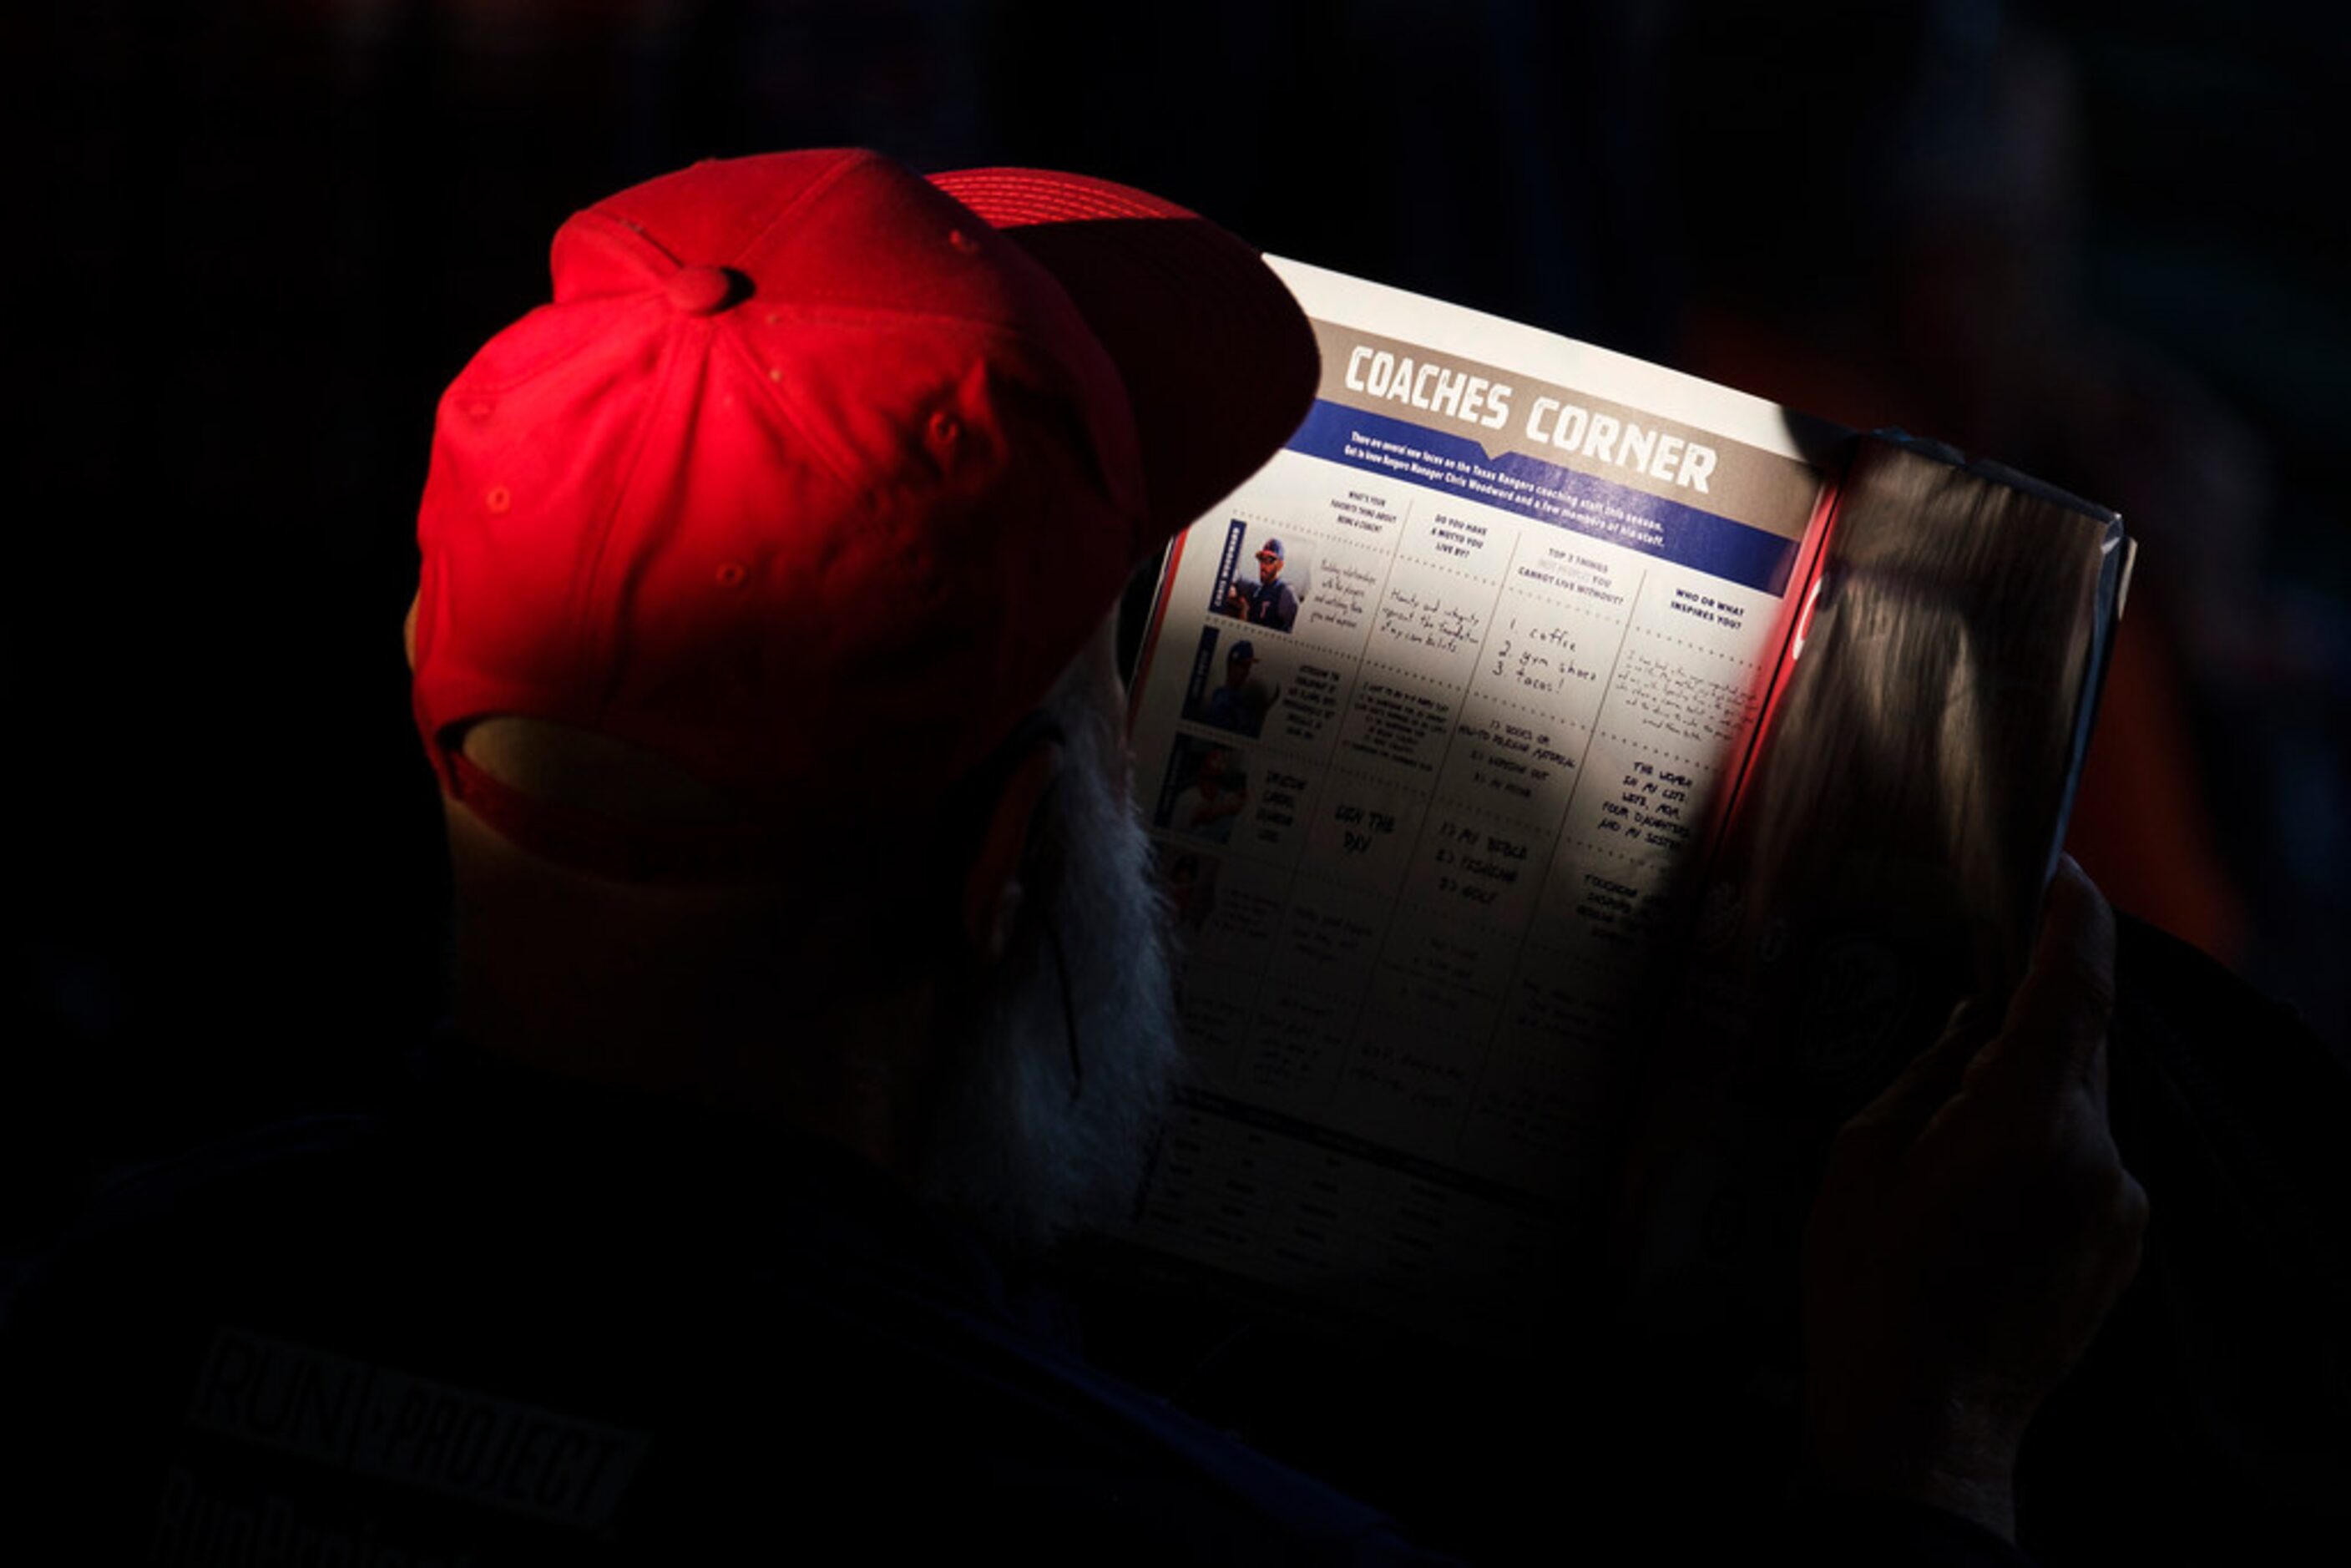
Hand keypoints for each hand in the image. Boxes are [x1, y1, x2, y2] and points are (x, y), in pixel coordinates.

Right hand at [1800, 856, 2147, 1541]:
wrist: (1923, 1424)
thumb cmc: (1872, 1288)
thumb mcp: (1864, 1156)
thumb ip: (1928, 1072)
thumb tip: (1970, 1019)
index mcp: (2028, 1121)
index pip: (2075, 987)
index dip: (2074, 918)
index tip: (2061, 870)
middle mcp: (2096, 1155)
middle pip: (2083, 1041)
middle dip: (2035, 1002)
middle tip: (1973, 975)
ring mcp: (2119, 1207)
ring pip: (2083, 1103)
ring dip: (2030, 1084)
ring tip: (1951, 1113)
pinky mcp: (2121, 1248)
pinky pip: (2087, 1161)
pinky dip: (2042, 1143)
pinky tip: (1975, 1182)